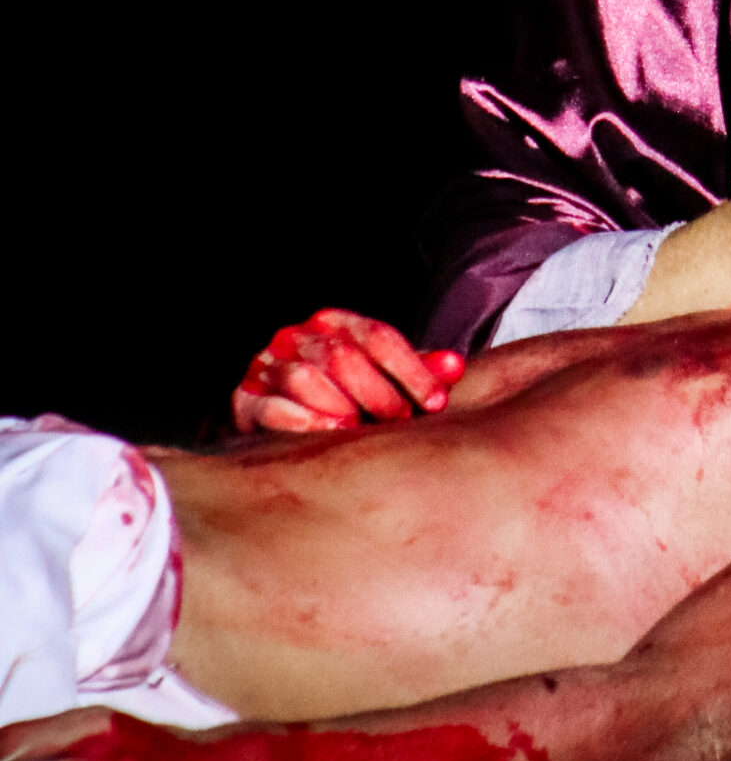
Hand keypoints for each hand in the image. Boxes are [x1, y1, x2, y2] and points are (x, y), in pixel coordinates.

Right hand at [234, 309, 465, 435]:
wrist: (279, 420)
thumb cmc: (344, 399)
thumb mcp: (382, 378)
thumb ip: (417, 371)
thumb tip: (456, 367)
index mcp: (333, 323)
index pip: (377, 336)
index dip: (412, 370)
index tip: (437, 403)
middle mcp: (297, 337)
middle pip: (343, 356)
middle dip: (379, 394)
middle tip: (400, 423)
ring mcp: (265, 367)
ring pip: (306, 378)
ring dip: (340, 409)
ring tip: (361, 432)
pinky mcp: (244, 401)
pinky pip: (272, 409)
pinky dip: (304, 424)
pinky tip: (328, 438)